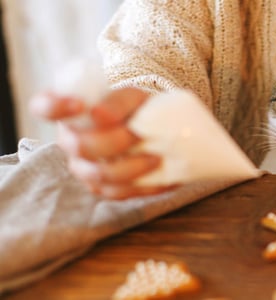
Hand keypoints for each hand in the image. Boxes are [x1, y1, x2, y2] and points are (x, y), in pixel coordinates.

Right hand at [30, 87, 173, 198]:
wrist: (155, 131)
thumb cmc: (136, 110)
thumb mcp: (133, 98)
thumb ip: (117, 102)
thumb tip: (100, 114)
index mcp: (69, 112)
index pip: (44, 107)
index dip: (55, 107)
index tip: (81, 104)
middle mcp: (70, 141)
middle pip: (80, 146)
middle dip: (114, 141)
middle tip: (139, 134)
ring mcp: (84, 167)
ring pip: (99, 175)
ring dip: (130, 167)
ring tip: (156, 158)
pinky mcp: (102, 187)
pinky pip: (118, 192)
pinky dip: (143, 185)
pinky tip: (161, 177)